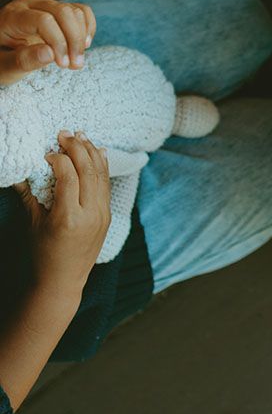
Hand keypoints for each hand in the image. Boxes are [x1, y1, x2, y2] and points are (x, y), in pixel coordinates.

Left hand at [0, 0, 95, 84]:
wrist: (3, 52)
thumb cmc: (2, 60)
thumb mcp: (4, 66)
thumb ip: (23, 60)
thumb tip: (50, 53)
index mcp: (12, 16)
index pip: (43, 20)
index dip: (58, 42)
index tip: (63, 64)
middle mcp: (30, 5)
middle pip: (63, 12)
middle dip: (74, 40)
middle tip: (75, 65)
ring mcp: (46, 5)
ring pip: (76, 12)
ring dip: (82, 37)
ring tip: (77, 59)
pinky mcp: (59, 9)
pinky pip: (82, 12)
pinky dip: (88, 28)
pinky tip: (83, 45)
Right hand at [17, 133, 110, 294]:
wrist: (64, 280)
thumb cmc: (44, 253)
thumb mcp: (33, 223)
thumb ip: (29, 195)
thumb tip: (19, 170)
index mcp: (69, 218)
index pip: (69, 177)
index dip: (59, 159)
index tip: (47, 152)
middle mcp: (91, 214)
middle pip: (88, 171)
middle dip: (77, 148)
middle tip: (65, 133)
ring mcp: (103, 215)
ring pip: (101, 176)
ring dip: (92, 153)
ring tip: (82, 136)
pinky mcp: (108, 215)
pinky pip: (106, 185)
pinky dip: (102, 167)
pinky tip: (98, 152)